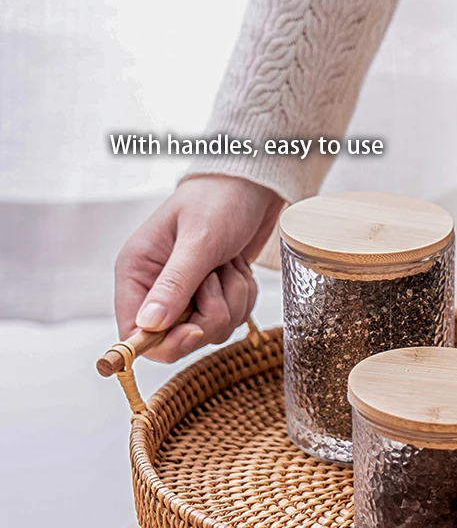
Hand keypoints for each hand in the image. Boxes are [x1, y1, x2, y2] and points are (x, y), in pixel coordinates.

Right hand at [115, 175, 282, 361]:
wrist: (251, 185)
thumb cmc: (218, 201)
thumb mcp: (198, 241)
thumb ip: (174, 285)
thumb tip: (148, 326)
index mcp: (136, 273)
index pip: (134, 333)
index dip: (166, 342)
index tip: (195, 329)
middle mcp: (156, 289)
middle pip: (179, 339)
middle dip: (210, 315)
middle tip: (219, 278)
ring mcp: (186, 296)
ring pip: (211, 330)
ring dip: (232, 300)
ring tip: (229, 264)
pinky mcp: (213, 297)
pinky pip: (232, 319)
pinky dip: (243, 296)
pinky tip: (238, 268)